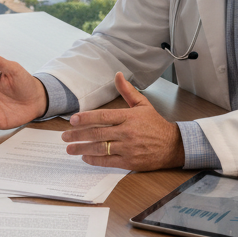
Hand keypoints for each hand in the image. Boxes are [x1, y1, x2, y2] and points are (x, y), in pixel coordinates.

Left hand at [60, 73, 183, 170]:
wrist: (173, 145)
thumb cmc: (156, 124)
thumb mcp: (143, 105)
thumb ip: (127, 91)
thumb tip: (118, 75)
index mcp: (128, 117)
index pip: (102, 116)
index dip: (86, 118)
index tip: (72, 120)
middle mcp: (127, 132)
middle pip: (97, 133)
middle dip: (78, 135)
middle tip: (64, 136)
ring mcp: (128, 148)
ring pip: (100, 148)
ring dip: (82, 149)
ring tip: (70, 149)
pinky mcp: (130, 162)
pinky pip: (108, 161)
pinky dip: (95, 160)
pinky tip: (85, 157)